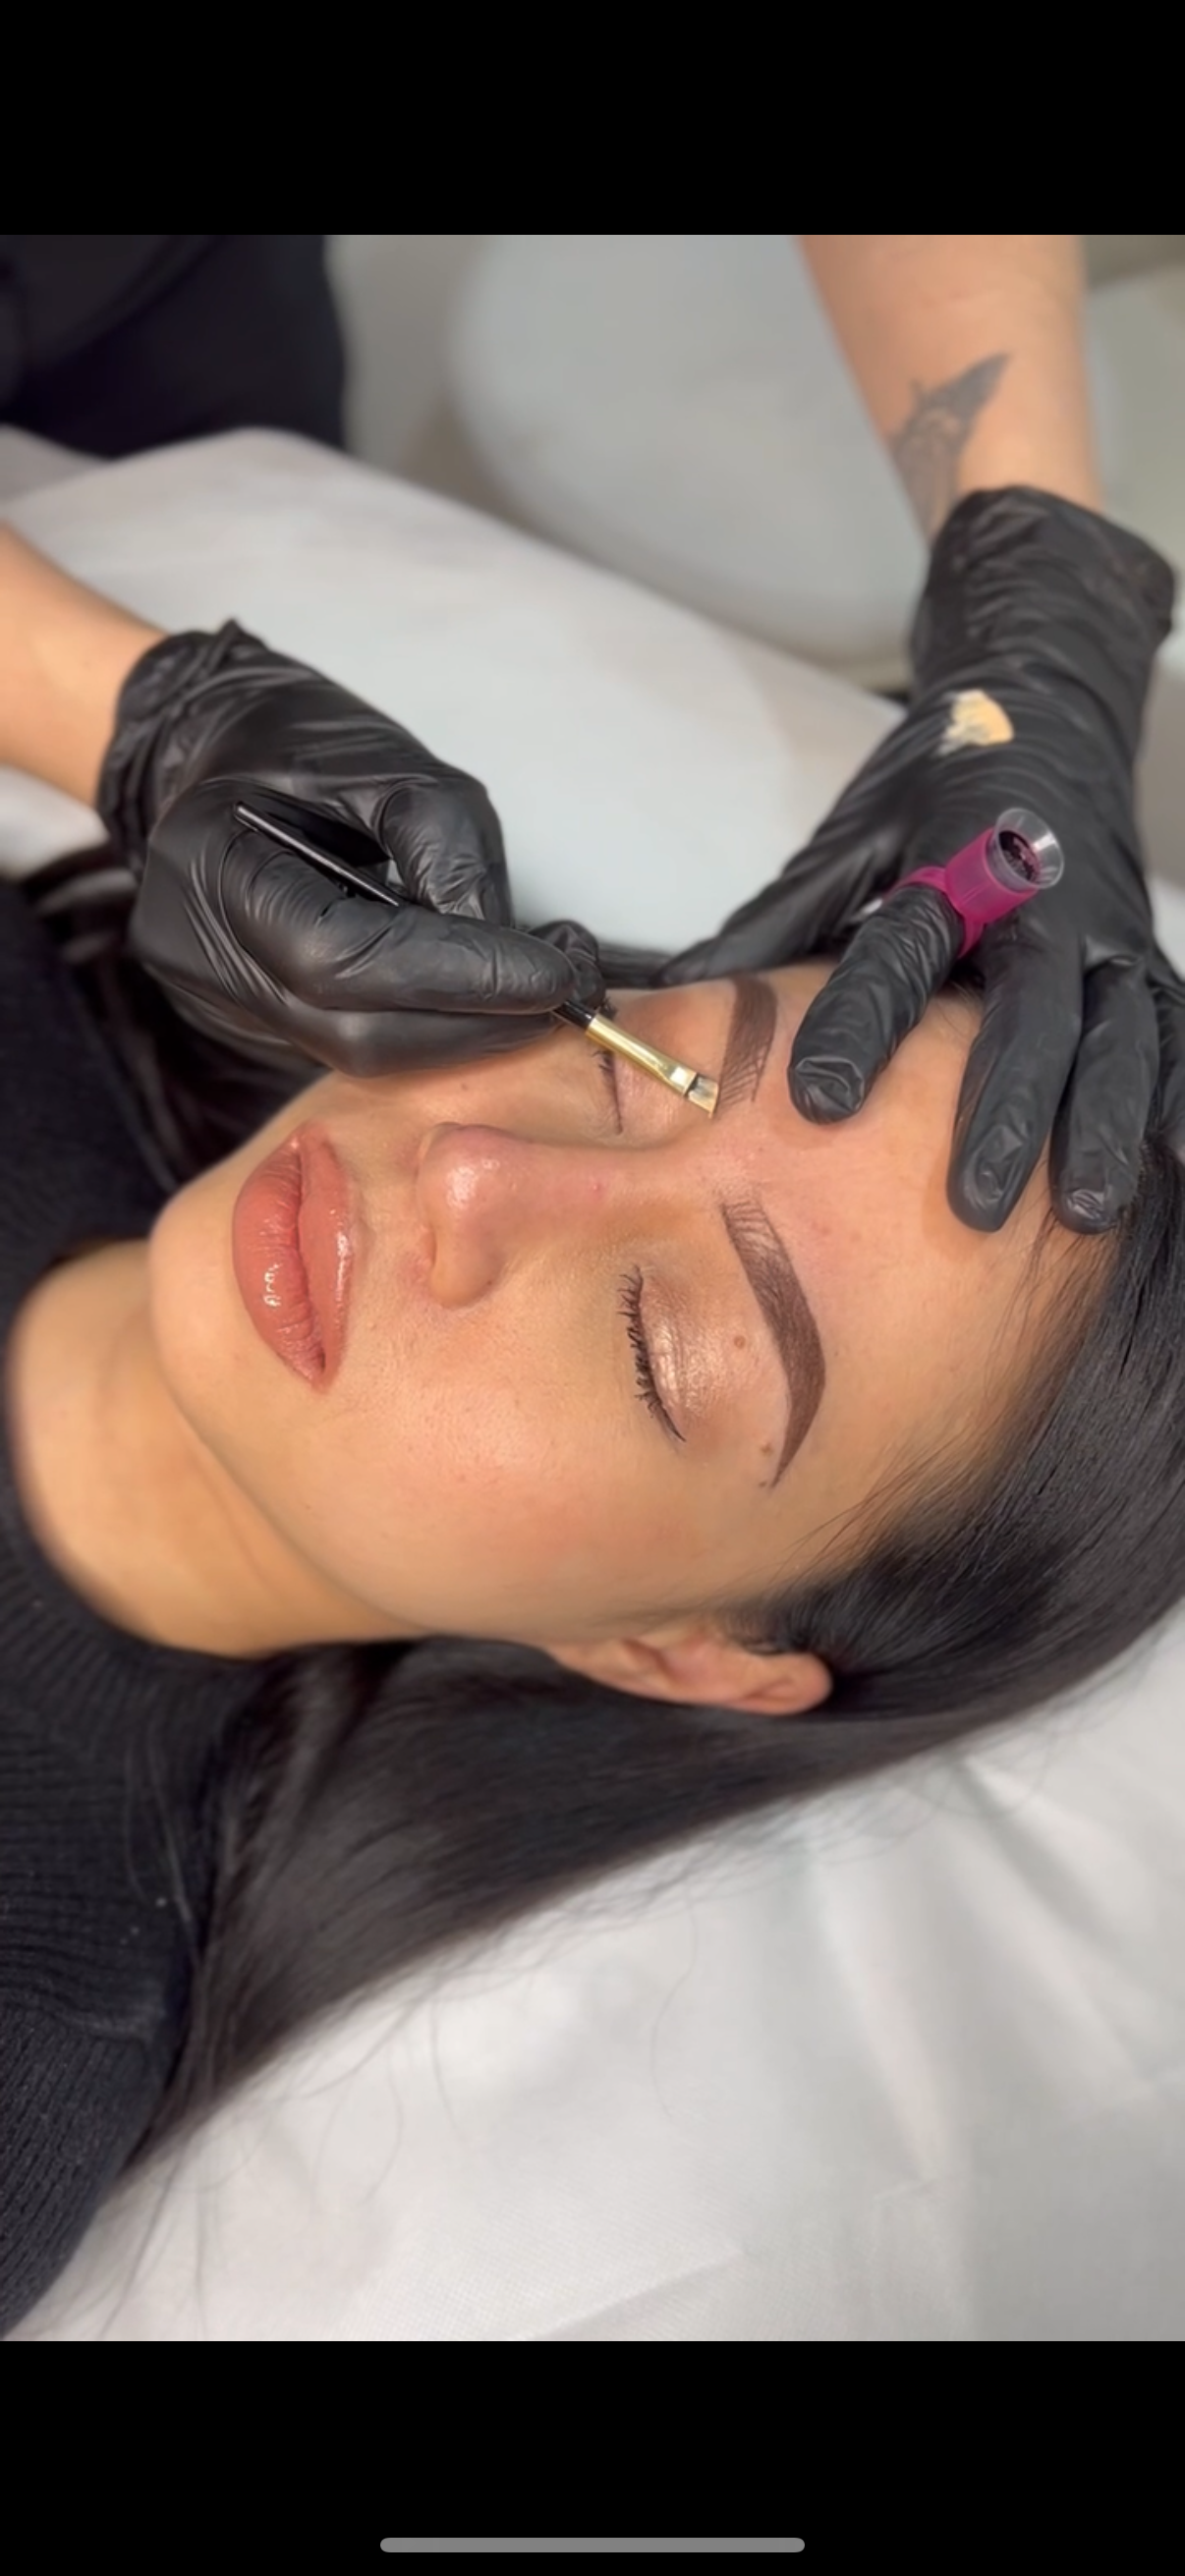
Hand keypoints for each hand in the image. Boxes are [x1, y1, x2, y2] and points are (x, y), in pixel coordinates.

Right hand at [97, 622, 595, 1075]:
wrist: (214, 752)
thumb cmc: (294, 741)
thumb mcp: (387, 760)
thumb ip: (449, 852)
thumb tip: (506, 953)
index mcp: (214, 863)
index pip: (343, 957)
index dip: (460, 976)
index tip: (557, 974)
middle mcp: (201, 950)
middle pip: (354, 1032)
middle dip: (476, 1021)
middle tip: (566, 988)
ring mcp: (220, 997)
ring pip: (358, 1054)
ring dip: (461, 1032)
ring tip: (532, 986)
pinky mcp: (253, 1019)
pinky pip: (351, 1043)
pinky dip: (425, 1026)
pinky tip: (473, 992)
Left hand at [662, 489, 1184, 1231]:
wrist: (1048, 706)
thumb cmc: (935, 792)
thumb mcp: (854, 835)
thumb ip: (781, 922)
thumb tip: (671, 1002)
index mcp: (952, 868)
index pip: (901, 952)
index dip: (861, 1026)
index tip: (818, 1102)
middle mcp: (1042, 903)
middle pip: (1028, 1016)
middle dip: (1002, 1113)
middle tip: (972, 1207)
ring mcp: (1107, 935)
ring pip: (1116, 1036)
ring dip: (1100, 1127)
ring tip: (1084, 1213)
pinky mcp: (1145, 959)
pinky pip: (1169, 1034)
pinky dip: (1173, 1101)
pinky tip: (1170, 1164)